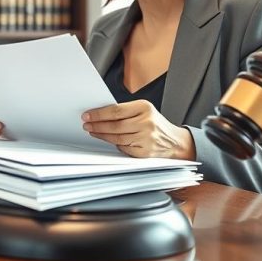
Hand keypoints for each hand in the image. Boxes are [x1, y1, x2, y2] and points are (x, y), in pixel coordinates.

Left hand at [81, 100, 195, 159]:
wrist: (175, 141)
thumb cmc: (155, 124)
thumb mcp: (144, 110)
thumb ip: (126, 111)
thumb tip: (100, 114)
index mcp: (145, 108)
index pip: (115, 110)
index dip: (99, 114)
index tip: (87, 115)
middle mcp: (146, 123)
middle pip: (115, 125)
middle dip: (97, 125)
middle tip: (87, 124)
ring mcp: (146, 139)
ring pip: (117, 138)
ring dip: (102, 135)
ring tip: (93, 131)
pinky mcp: (145, 152)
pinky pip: (124, 148)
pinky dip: (115, 145)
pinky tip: (109, 140)